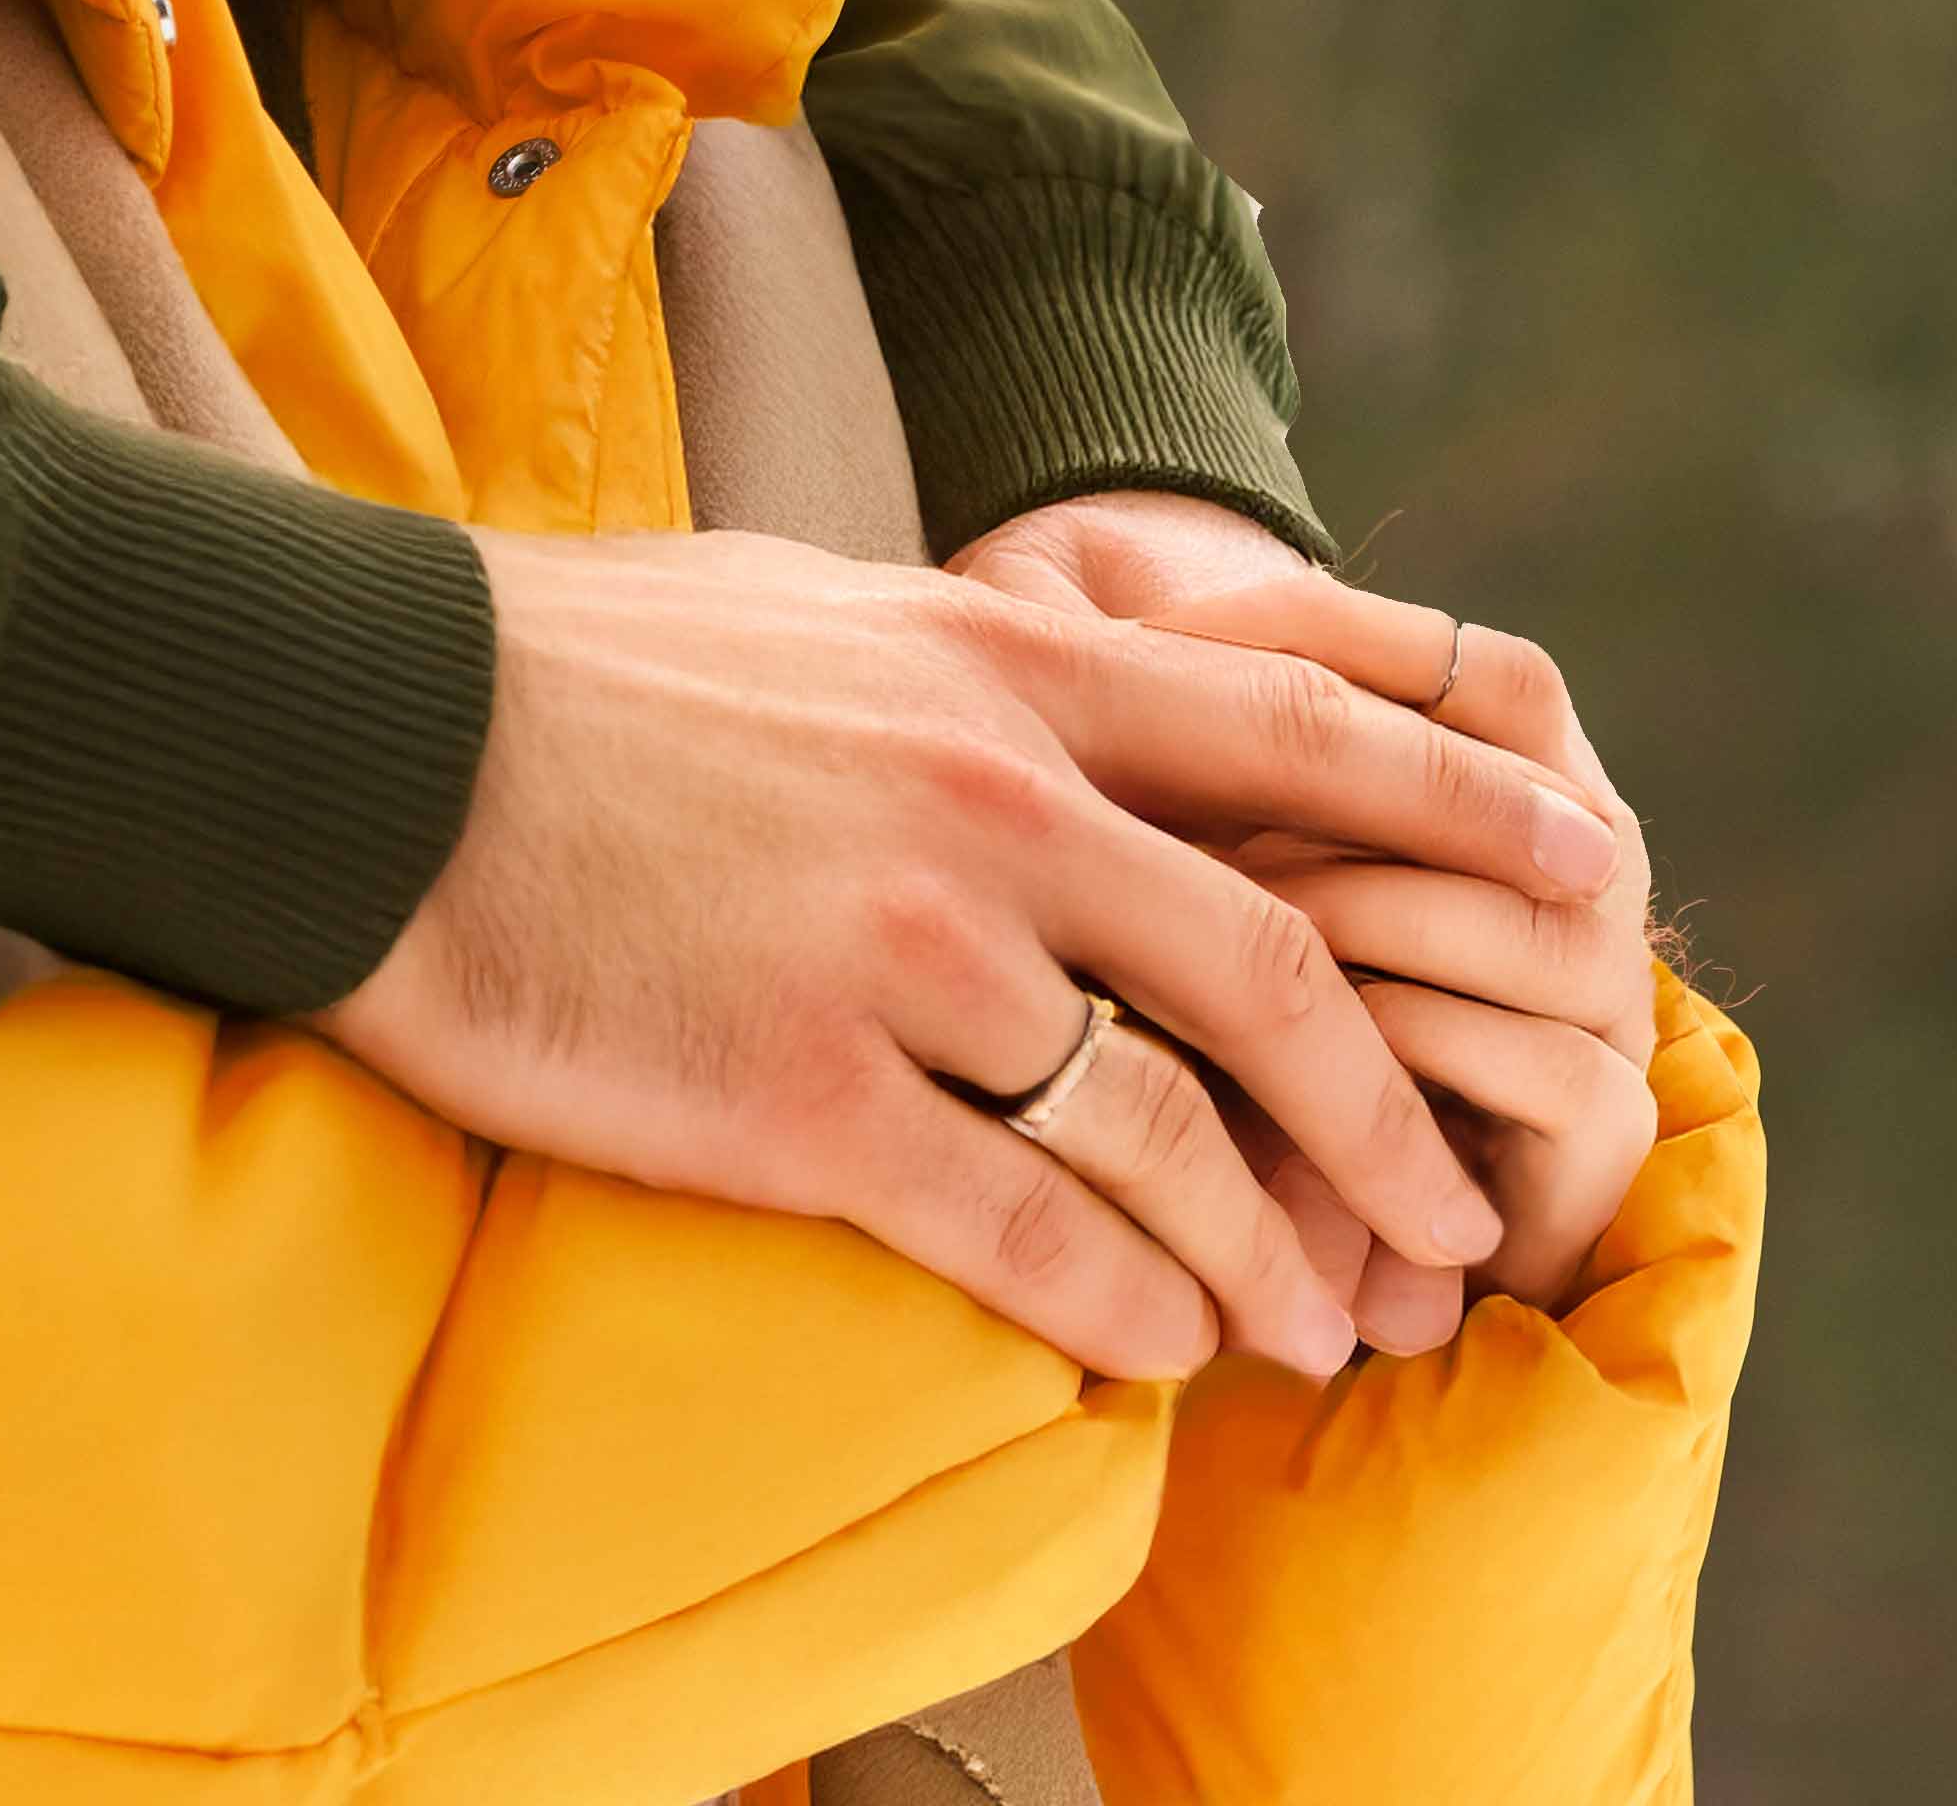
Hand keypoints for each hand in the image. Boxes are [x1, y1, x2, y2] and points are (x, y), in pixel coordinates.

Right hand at [311, 524, 1624, 1388]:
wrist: (360, 743)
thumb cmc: (563, 670)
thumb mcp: (806, 602)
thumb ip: (958, 653)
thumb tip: (1052, 657)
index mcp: (999, 669)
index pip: (1302, 732)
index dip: (1468, 809)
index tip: (1596, 872)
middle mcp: (990, 805)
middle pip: (1276, 971)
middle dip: (1396, 1109)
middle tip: (1464, 1211)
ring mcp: (902, 954)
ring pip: (1168, 1130)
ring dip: (1269, 1246)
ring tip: (1320, 1327)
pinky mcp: (798, 1095)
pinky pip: (1017, 1233)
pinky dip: (1118, 1309)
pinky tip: (1161, 1355)